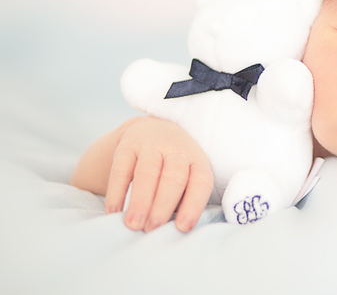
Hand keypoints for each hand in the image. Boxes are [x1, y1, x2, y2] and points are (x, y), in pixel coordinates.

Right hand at [103, 116, 213, 231]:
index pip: (201, 181)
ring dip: (140, 200)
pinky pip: (121, 168)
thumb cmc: (174, 167)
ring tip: (133, 224)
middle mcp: (176, 150)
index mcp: (197, 160)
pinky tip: (113, 212)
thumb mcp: (187, 176)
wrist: (152, 128)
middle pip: (173, 177)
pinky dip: (116, 191)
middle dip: (163, 205)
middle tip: (152, 229)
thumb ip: (183, 199)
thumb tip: (174, 230)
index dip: (193, 204)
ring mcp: (151, 145)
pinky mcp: (127, 146)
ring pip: (148, 172)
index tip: (183, 227)